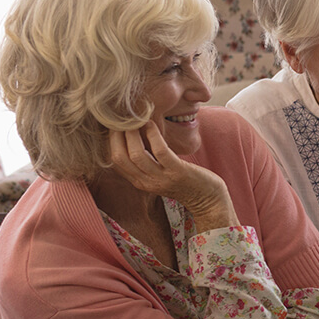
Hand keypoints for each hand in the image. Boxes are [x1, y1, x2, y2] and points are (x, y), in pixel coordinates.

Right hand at [106, 122, 236, 229]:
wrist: (207, 200)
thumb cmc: (184, 181)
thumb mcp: (159, 173)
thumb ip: (146, 161)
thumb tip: (133, 135)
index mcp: (139, 182)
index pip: (115, 161)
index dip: (111, 141)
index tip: (114, 124)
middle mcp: (146, 182)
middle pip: (120, 157)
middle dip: (117, 135)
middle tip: (121, 118)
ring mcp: (162, 178)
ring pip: (136, 154)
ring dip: (133, 133)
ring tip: (135, 118)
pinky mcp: (178, 171)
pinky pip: (160, 151)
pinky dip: (153, 134)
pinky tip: (151, 123)